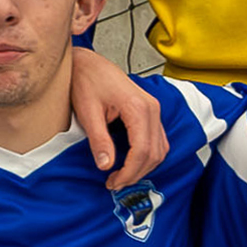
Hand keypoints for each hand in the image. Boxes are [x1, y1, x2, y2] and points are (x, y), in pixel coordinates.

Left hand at [64, 48, 171, 187]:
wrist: (88, 62)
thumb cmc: (86, 80)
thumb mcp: (87, 111)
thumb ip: (99, 139)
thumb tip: (106, 165)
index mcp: (138, 107)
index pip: (141, 150)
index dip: (129, 172)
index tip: (112, 182)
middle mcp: (152, 108)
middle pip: (154, 153)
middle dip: (136, 173)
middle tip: (114, 184)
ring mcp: (154, 109)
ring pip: (160, 149)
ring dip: (143, 167)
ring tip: (120, 176)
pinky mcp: (150, 111)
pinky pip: (157, 140)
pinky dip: (147, 156)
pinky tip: (129, 163)